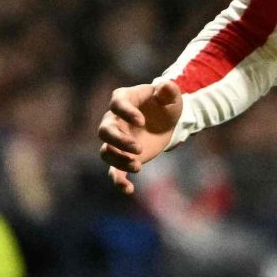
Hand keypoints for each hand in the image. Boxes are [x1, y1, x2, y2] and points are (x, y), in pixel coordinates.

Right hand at [98, 78, 183, 194]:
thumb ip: (168, 90)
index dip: (126, 112)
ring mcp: (117, 139)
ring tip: (138, 166)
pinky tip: (128, 190)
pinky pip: (114, 170)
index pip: (116, 104)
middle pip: (105, 130)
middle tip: (138, 149)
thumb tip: (164, 86)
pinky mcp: (123, 156)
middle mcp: (114, 119)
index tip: (142, 121)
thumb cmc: (166, 104)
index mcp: (124, 99)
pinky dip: (118, 180)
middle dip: (119, 141)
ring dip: (118, 160)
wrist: (167, 122)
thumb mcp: (171, 95)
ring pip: (106, 151)